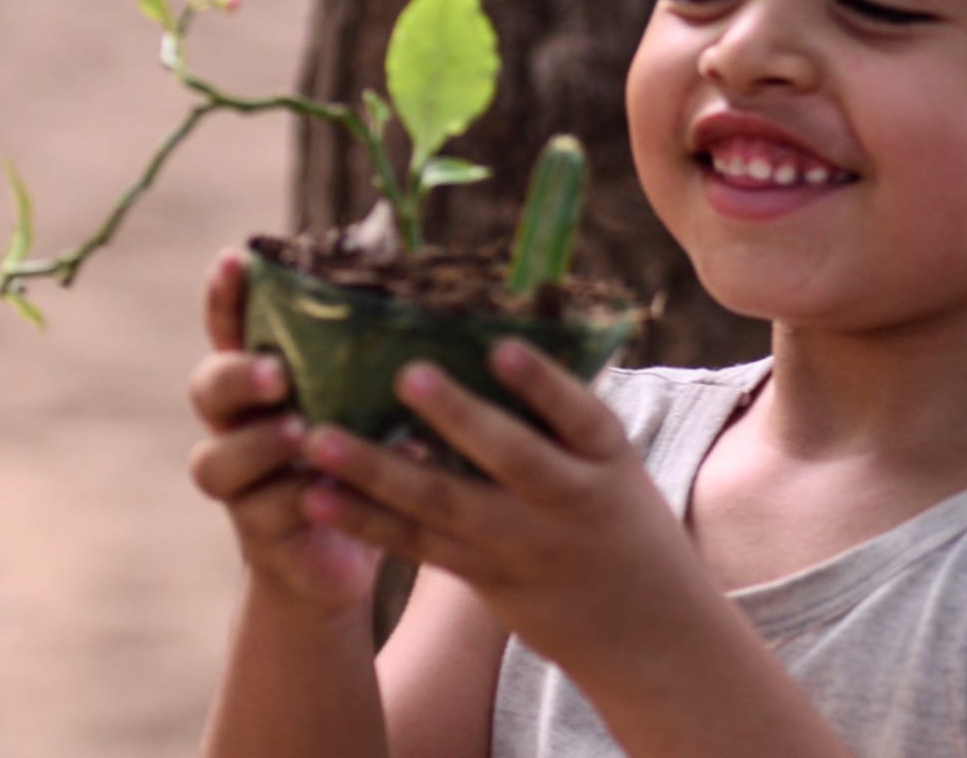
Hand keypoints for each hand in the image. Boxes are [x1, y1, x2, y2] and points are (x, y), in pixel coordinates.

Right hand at [187, 250, 380, 610]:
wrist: (344, 555)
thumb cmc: (364, 456)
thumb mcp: (370, 404)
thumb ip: (376, 365)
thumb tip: (442, 307)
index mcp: (264, 378)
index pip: (231, 326)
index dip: (225, 294)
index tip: (235, 258)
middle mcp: (237, 423)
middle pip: (208, 387)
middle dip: (239, 374)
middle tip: (279, 373)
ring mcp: (240, 482)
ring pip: (217, 459)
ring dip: (260, 442)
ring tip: (302, 433)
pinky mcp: (258, 532)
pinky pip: (265, 511)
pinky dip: (301, 498)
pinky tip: (338, 489)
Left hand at [297, 341, 716, 678]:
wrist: (647, 629)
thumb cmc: (620, 517)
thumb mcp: (614, 464)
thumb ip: (563, 416)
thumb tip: (495, 338)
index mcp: (607, 459)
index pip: (581, 415)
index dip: (543, 384)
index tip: (503, 347)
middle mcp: (566, 501)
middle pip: (509, 458)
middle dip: (458, 417)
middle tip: (407, 375)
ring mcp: (522, 544)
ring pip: (444, 505)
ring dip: (377, 472)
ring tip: (320, 440)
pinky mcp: (484, 578)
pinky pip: (419, 546)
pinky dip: (368, 521)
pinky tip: (319, 498)